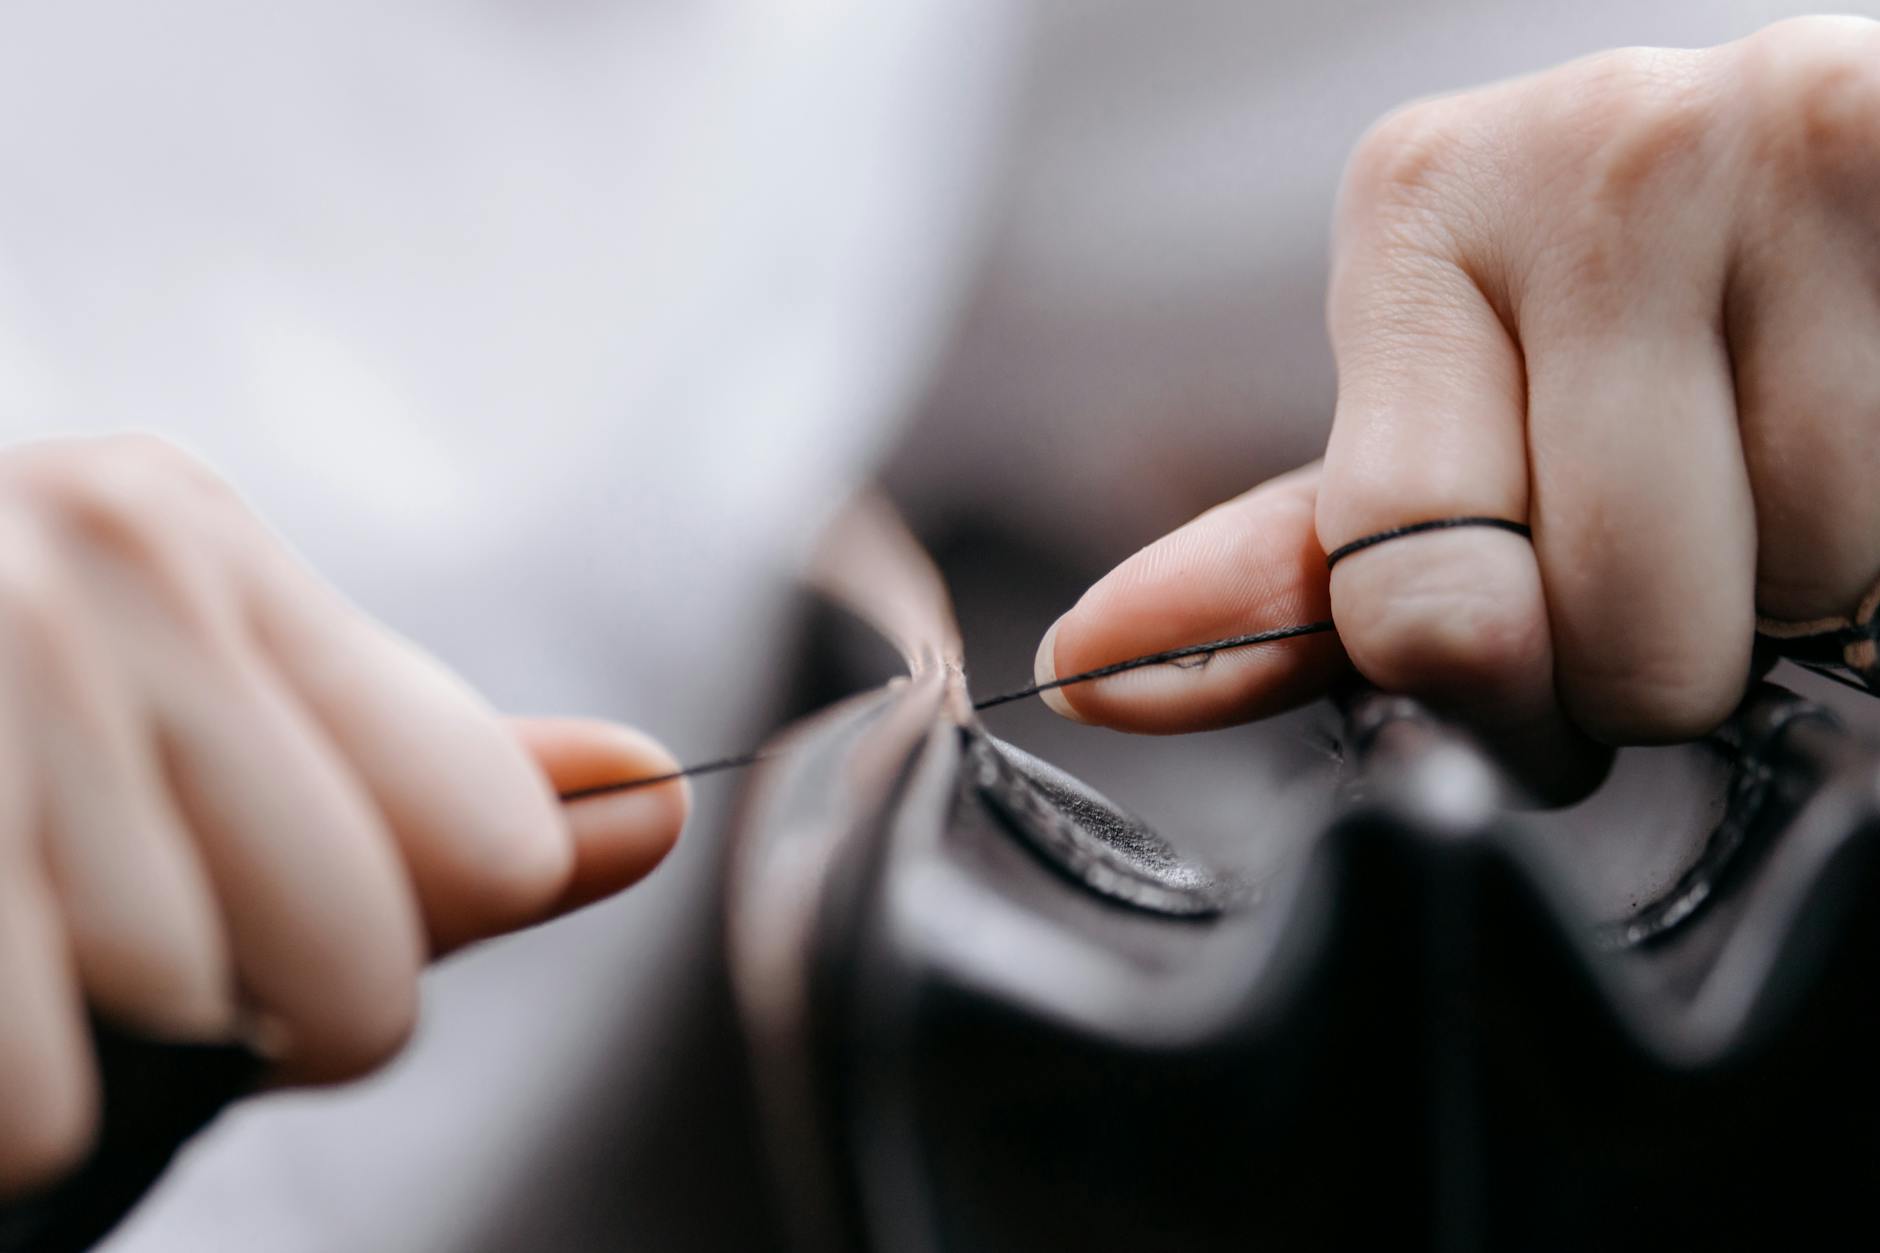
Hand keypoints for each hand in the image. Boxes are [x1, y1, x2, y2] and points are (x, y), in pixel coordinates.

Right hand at [0, 435, 687, 1193]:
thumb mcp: (181, 730)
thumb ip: (421, 782)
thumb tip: (655, 801)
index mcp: (186, 538)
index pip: (483, 838)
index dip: (382, 928)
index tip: (255, 889)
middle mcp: (81, 567)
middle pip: (362, 963)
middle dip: (252, 1005)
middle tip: (88, 914)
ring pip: (181, 1025)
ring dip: (81, 1032)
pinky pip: (33, 1109)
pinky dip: (0, 1109)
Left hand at [1032, 16, 1879, 799]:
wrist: (1849, 190)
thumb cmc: (1638, 326)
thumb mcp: (1450, 426)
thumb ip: (1296, 570)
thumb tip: (1098, 664)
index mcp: (1423, 211)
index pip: (1418, 598)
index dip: (1496, 708)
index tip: (1532, 679)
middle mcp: (1597, 150)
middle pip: (1610, 630)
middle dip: (1650, 663)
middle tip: (1683, 564)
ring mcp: (1785, 146)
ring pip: (1797, 592)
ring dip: (1795, 603)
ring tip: (1786, 479)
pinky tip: (1852, 444)